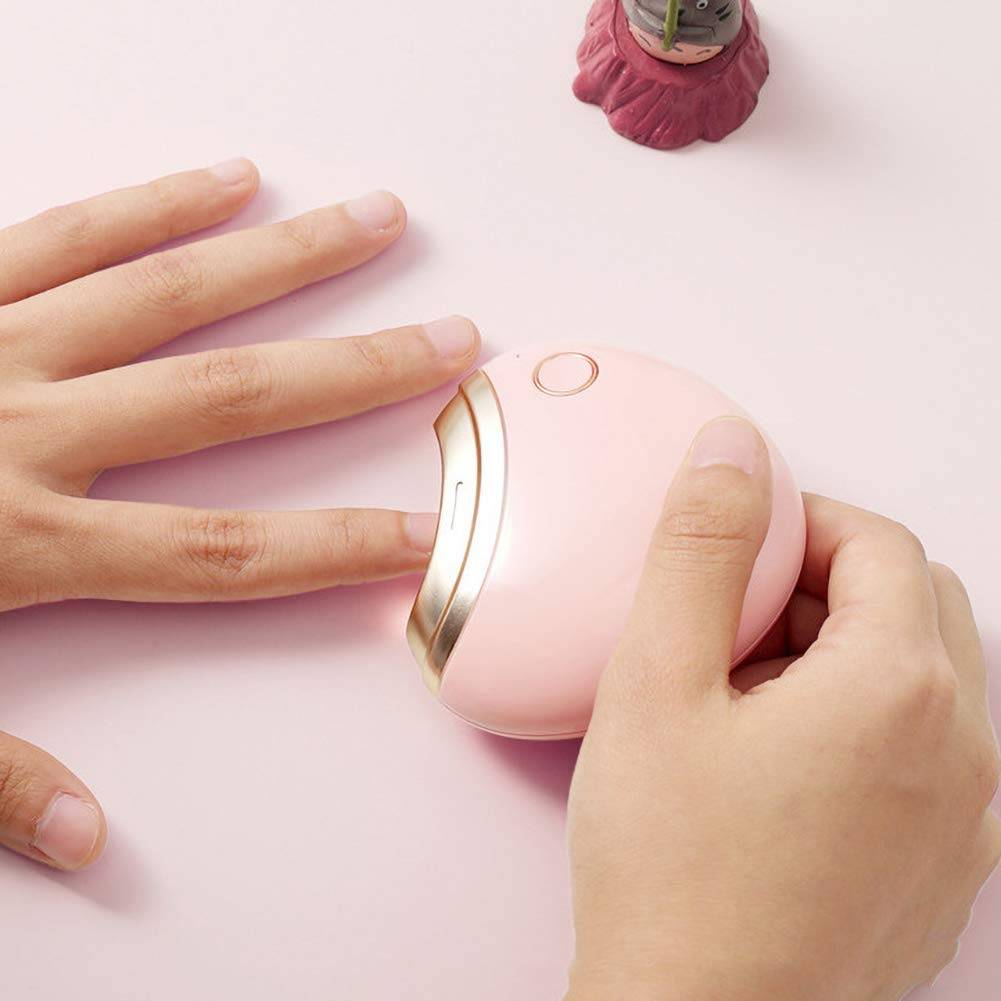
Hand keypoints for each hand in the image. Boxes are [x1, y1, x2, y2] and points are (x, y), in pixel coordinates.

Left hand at [0, 160, 479, 871]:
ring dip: (286, 258)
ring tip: (376, 222)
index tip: (434, 530)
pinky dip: (152, 207)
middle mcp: (31, 430)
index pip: (229, 552)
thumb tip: (95, 844)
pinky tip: (228, 180)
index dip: (342, 546)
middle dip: (358, 369)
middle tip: (452, 338)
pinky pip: (63, 236)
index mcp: (26, 543)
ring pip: (170, 294)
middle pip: (234, 398)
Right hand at [565, 417, 1000, 1000]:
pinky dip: (863, 720)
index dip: (803, 523)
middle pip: (916, 605)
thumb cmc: (672, 874)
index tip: (741, 543)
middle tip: (738, 610)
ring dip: (845, 651)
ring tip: (746, 687)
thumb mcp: (658, 682)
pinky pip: (924, 752)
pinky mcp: (941, 872)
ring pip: (925, 679)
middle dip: (829, 582)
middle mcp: (962, 755)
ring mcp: (963, 824)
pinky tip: (778, 761)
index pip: (880, 545)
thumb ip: (700, 550)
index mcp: (901, 692)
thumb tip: (733, 452)